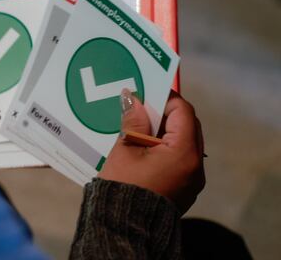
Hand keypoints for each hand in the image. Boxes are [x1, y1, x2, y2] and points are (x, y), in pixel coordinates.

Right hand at [99, 90, 205, 213]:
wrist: (125, 226)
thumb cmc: (125, 185)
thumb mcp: (126, 148)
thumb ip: (134, 121)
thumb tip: (134, 98)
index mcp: (184, 152)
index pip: (183, 112)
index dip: (166, 98)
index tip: (147, 92)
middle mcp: (196, 165)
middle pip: (188, 126)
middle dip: (166, 114)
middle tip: (142, 109)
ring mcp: (193, 179)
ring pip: (185, 142)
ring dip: (166, 130)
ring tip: (141, 128)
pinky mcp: (185, 188)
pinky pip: (181, 158)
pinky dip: (167, 147)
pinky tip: (146, 147)